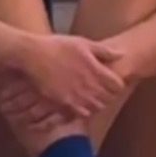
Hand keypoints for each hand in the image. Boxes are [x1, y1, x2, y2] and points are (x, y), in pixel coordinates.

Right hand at [7, 35, 128, 123]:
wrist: (34, 56)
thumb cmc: (58, 46)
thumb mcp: (82, 43)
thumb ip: (103, 51)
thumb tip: (121, 54)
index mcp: (96, 70)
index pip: (118, 86)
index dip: (116, 83)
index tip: (111, 80)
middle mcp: (90, 86)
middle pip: (109, 98)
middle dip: (108, 94)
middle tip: (102, 88)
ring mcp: (78, 97)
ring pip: (98, 108)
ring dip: (98, 102)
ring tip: (91, 94)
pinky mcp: (66, 104)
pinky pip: (83, 113)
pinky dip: (85, 109)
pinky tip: (79, 100)